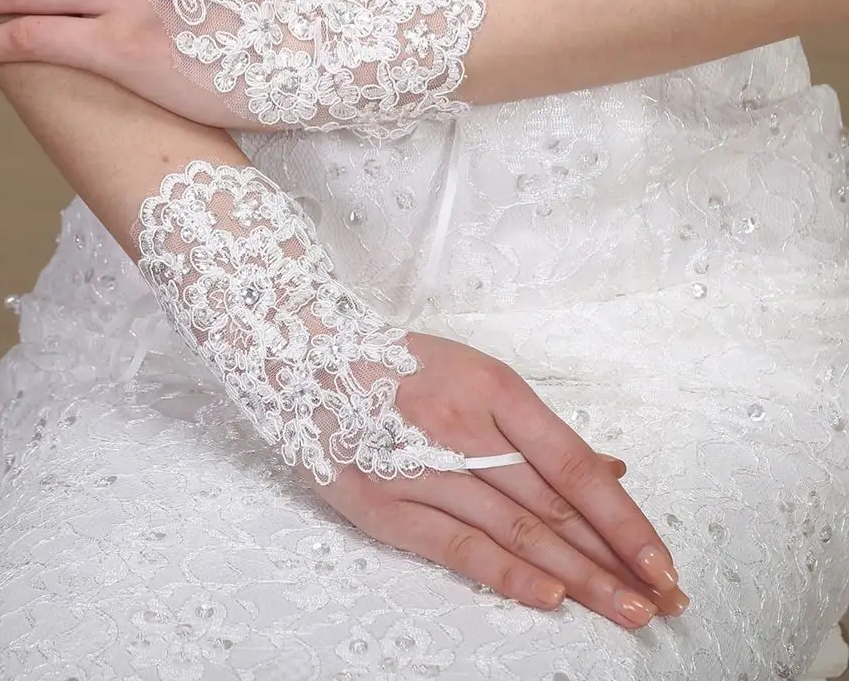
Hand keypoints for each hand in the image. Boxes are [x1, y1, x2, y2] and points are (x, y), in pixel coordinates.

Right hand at [309, 331, 688, 627]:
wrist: (307, 357)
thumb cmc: (401, 366)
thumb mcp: (477, 375)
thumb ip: (539, 430)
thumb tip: (611, 471)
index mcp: (492, 389)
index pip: (572, 464)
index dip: (622, 517)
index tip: (662, 559)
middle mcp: (462, 428)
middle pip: (552, 505)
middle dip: (613, 557)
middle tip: (663, 600)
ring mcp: (421, 469)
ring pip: (515, 531)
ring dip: (577, 576)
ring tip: (627, 612)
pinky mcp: (383, 505)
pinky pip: (455, 545)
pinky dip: (505, 573)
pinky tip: (549, 599)